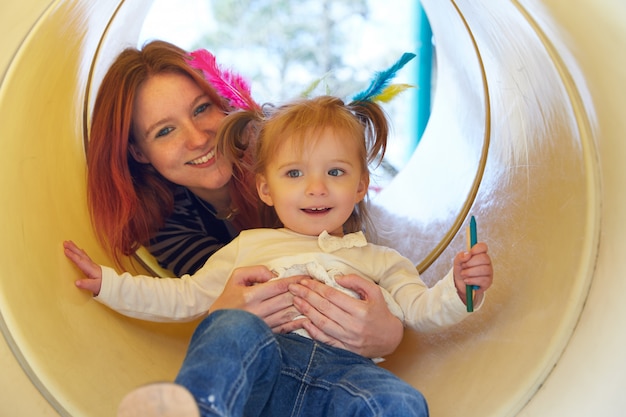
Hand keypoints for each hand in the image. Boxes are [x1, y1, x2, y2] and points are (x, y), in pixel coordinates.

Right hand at [63, 240, 102, 294]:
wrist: (114, 285)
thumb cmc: (104, 286)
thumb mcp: (95, 286)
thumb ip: (86, 284)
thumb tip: (76, 282)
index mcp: (91, 269)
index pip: (80, 261)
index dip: (72, 255)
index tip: (65, 250)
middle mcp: (91, 265)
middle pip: (81, 255)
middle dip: (73, 248)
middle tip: (65, 242)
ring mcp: (93, 265)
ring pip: (83, 254)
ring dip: (76, 248)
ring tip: (70, 243)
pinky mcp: (93, 267)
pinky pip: (85, 257)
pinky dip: (81, 252)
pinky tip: (81, 250)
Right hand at [209, 265, 307, 331]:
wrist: (218, 329)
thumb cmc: (228, 299)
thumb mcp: (236, 278)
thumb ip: (255, 271)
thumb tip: (274, 274)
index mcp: (250, 296)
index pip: (279, 286)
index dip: (295, 280)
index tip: (307, 276)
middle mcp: (258, 311)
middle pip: (287, 299)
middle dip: (303, 291)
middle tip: (317, 285)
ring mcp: (263, 325)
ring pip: (289, 314)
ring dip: (304, 306)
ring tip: (315, 299)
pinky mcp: (266, 335)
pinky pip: (286, 328)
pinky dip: (298, 323)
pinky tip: (308, 318)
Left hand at [288, 274, 403, 357]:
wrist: (390, 339)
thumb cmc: (380, 312)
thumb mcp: (375, 292)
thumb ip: (357, 281)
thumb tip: (337, 278)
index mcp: (361, 311)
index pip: (333, 296)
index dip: (317, 287)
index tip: (305, 280)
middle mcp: (354, 326)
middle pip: (324, 308)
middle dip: (307, 296)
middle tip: (293, 288)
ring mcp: (348, 339)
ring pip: (322, 323)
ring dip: (306, 311)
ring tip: (295, 301)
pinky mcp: (345, 350)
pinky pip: (325, 340)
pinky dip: (312, 331)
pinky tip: (303, 321)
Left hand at [453, 242, 492, 304]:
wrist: (460, 285)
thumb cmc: (461, 271)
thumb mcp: (457, 262)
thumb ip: (461, 256)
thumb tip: (467, 254)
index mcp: (479, 254)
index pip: (483, 247)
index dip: (476, 249)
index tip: (470, 253)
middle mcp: (486, 262)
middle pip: (484, 258)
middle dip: (470, 263)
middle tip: (464, 266)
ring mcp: (489, 272)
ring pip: (484, 269)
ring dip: (470, 272)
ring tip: (463, 274)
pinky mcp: (488, 282)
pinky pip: (482, 280)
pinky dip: (472, 280)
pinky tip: (467, 281)